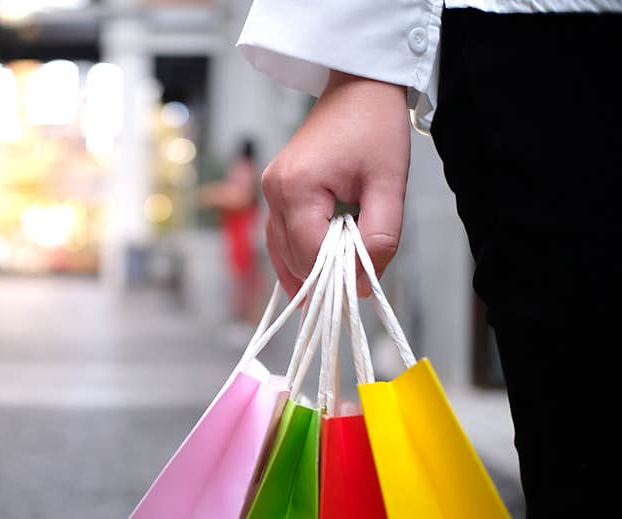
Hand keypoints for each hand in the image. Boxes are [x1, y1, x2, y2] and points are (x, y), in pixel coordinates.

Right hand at [262, 71, 409, 296]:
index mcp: (296, 187)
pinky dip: (297, 259)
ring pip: (282, 254)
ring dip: (311, 272)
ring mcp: (270, 192)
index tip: (369, 283)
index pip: (311, 254)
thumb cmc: (374, 126)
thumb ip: (380, 236)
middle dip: (327, 276)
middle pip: (294, 259)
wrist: (358, 88)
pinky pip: (280, 239)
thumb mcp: (388, 184)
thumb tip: (364, 282)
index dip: (340, 276)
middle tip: (360, 284)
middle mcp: (274, 192)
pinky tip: (312, 279)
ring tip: (338, 289)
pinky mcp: (276, 193)